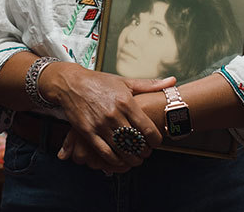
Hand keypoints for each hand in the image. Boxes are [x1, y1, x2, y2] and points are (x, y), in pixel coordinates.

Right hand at [41, 64, 173, 170]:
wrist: (71, 83)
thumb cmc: (99, 82)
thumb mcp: (125, 82)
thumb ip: (149, 85)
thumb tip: (172, 81)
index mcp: (126, 101)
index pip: (147, 128)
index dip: (155, 140)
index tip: (157, 143)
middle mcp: (114, 114)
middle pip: (136, 142)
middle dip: (144, 151)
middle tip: (146, 153)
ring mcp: (100, 124)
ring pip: (121, 150)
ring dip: (131, 158)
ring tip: (136, 159)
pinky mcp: (88, 132)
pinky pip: (105, 152)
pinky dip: (115, 160)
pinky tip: (120, 161)